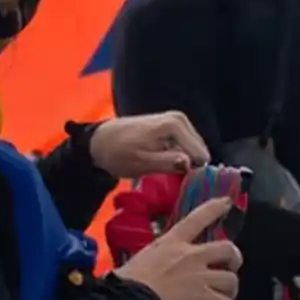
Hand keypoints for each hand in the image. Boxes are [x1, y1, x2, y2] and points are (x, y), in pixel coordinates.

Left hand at [90, 111, 209, 177]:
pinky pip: (186, 146)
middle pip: (199, 152)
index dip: (191, 171)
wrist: (100, 141)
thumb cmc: (118, 153)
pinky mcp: (174, 126)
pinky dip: (178, 156)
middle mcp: (180, 119)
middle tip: (170, 175)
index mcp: (175, 125)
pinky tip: (165, 161)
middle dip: (188, 165)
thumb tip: (190, 164)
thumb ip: (168, 163)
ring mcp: (178, 120)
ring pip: (194, 150)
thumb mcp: (142, 163)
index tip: (177, 180)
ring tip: (165, 168)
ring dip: (183, 162)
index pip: (200, 155)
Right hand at [117, 197, 242, 299]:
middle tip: (231, 267)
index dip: (215, 208)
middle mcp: (191, 255)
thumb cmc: (127, 282)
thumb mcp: (143, 258)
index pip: (197, 218)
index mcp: (172, 242)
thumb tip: (160, 269)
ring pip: (230, 279)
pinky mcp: (203, 297)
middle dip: (234, 258)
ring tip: (225, 297)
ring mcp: (199, 275)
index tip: (227, 202)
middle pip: (227, 249)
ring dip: (230, 289)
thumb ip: (159, 258)